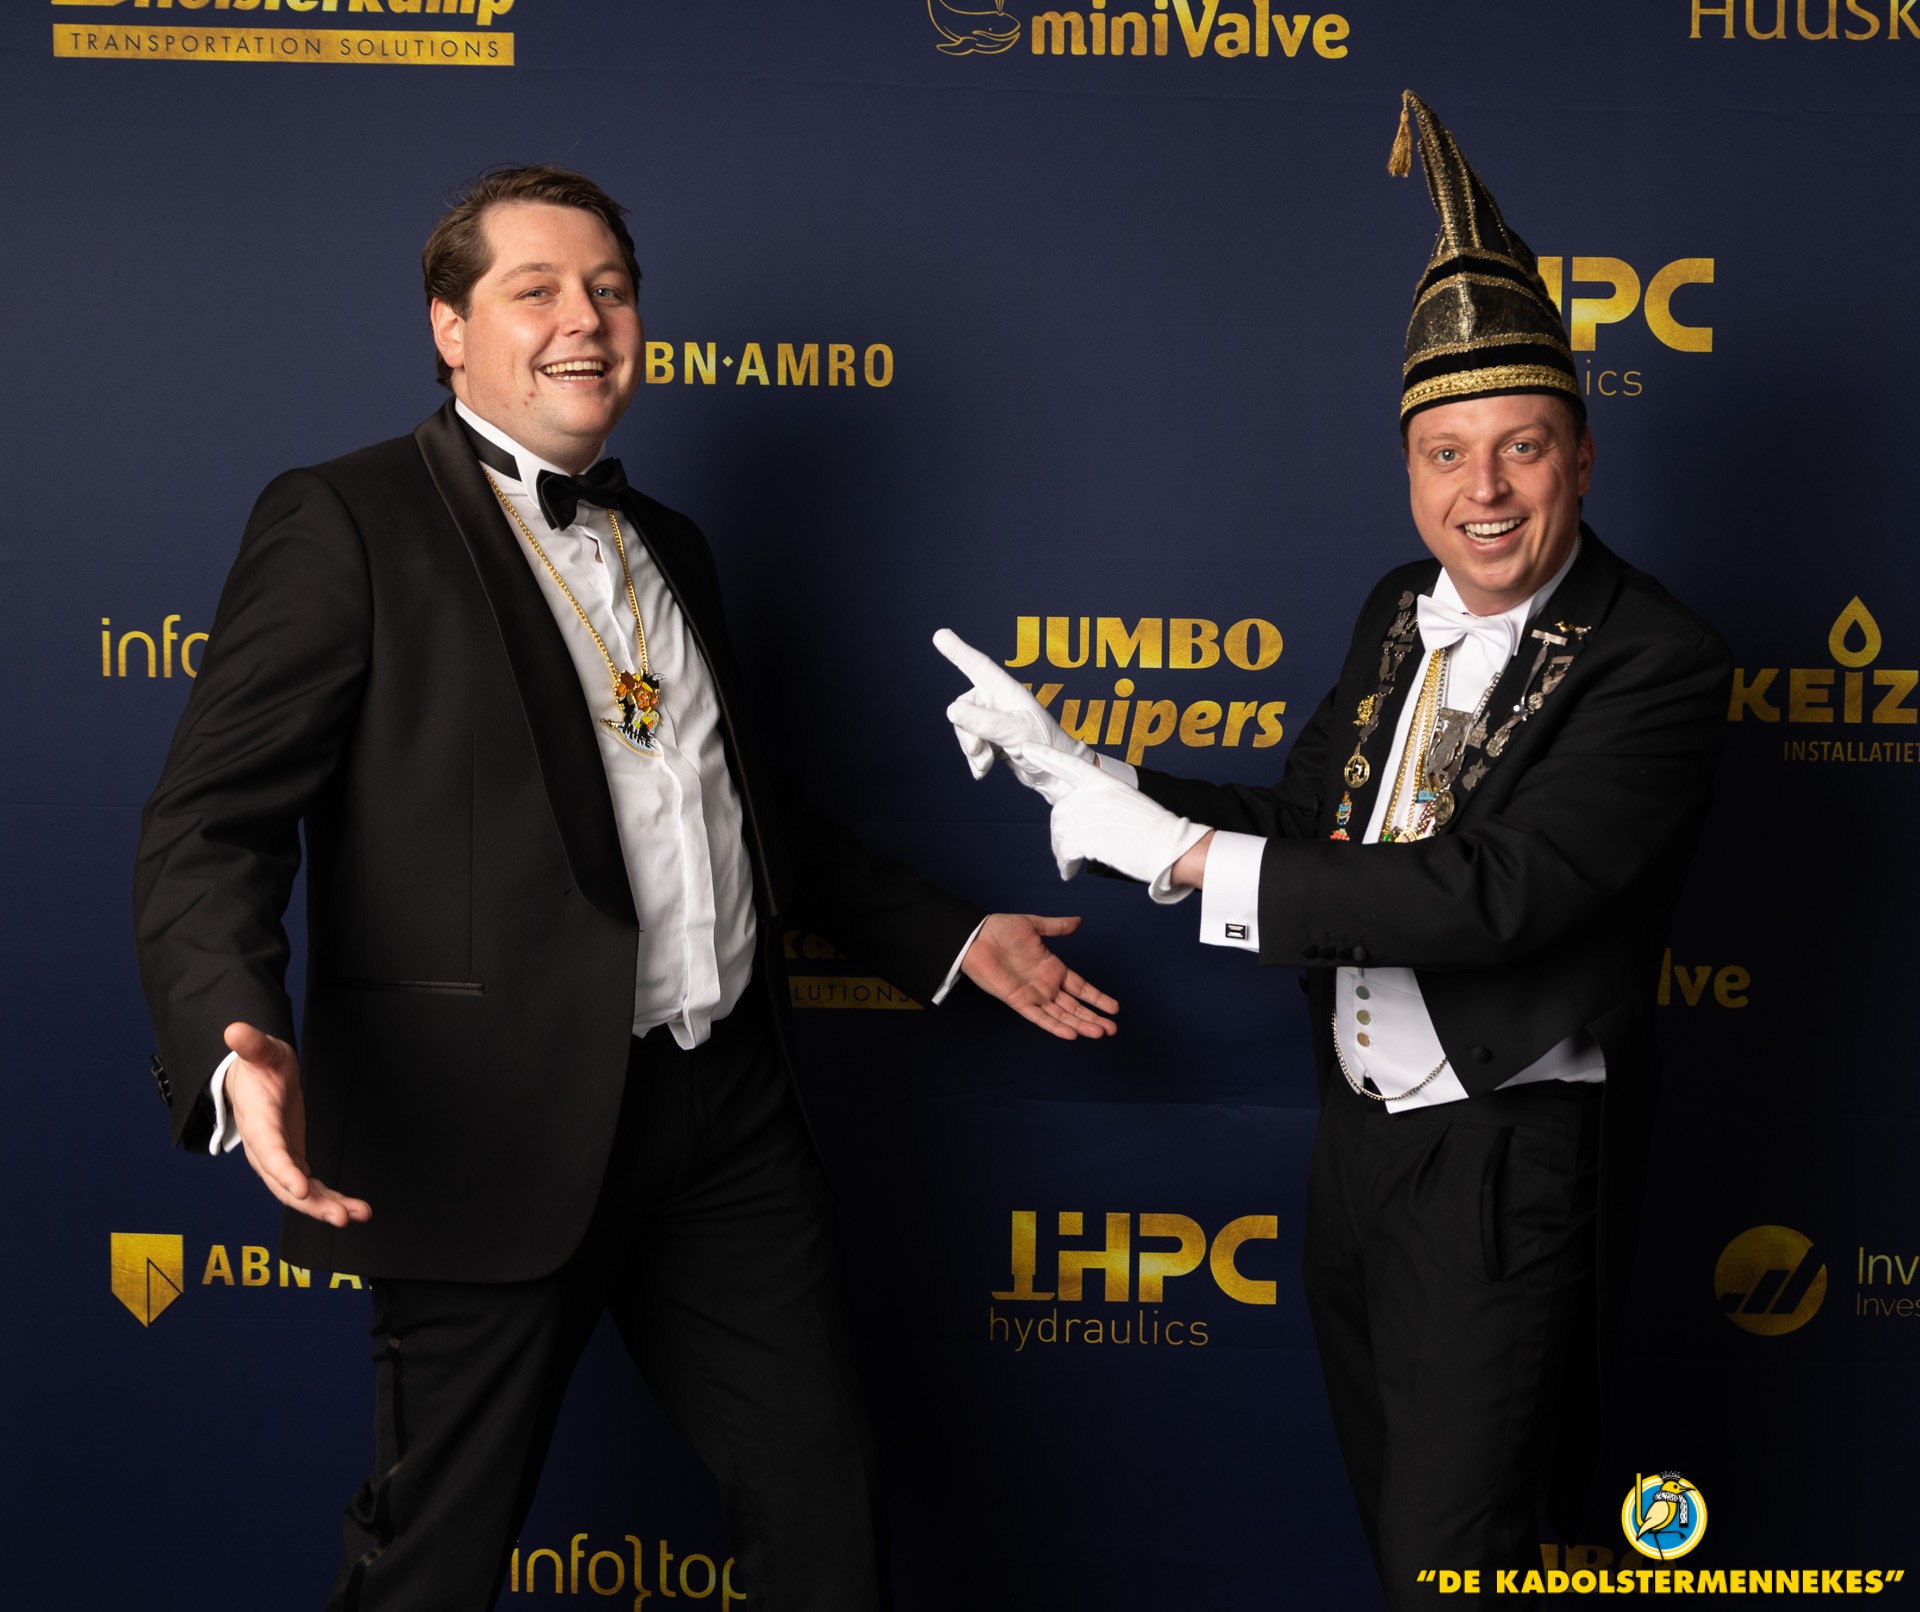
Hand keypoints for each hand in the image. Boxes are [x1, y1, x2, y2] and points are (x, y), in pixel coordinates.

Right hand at [222, 1022, 371, 1227]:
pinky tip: (356, 1210)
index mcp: (258, 1123)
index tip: (300, 1187)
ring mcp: (280, 1160)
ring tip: (358, 1215)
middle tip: (339, 1215)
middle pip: (284, 1183)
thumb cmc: (258, 1067)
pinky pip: (313, 1190)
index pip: (269, 1150)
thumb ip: (251, 1045)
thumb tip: (235, 1030)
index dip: (283, 1171)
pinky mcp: (294, 1163)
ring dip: (328, 1208)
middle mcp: (266, 1149)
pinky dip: (332, 1201)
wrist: (252, 1081)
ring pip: (300, 1194)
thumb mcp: (260, 1051)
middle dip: (311, 1203)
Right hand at [934, 627, 1092, 802]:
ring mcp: (994, 721)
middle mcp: (997, 702)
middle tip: (981, 750)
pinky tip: (984, 770)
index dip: (958, 651)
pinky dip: (975, 760)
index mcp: (1005, 691)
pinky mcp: (992, 739)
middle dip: (967, 733)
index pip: (978, 666)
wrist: (1056, 776)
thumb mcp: (1015, 732)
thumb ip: (984, 721)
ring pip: (964, 730)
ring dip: (972, 750)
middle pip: (963, 709)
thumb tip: (952, 711)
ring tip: (987, 762)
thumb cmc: (1047, 746)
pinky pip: (971, 745)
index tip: (939, 635)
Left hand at [960, 913, 1118, 1039]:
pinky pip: (1039, 1017)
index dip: (1097, 998)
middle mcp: (1046, 985)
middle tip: (1113, 1029)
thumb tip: (1078, 922)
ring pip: (1061, 1015)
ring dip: (1080, 1024)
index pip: (1081, 987)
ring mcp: (1033, 995)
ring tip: (1099, 1033)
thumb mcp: (1034, 925)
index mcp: (1053, 968)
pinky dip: (1054, 1026)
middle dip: (1094, 1017)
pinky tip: (1071, 1034)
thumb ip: (1057, 927)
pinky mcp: (1019, 1001)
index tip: (1114, 1008)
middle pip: (1074, 1006)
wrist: (976, 936)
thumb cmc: (1001, 929)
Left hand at [1024, 749, 1208, 883]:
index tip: (1026, 748)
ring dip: (1062, 851)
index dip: (1047, 756)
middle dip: (1060, 832)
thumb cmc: (1156, 829)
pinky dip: (1065, 864)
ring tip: (1069, 863)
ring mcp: (1091, 815)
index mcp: (1105, 782)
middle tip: (1066, 850)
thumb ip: (1102, 802)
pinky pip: (1065, 852)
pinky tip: (1069, 872)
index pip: (1070, 764)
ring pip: (1060, 832)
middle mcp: (1095, 795)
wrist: (1171, 846)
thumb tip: (1082, 817)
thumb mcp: (1127, 802)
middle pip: (1060, 811)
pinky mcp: (1088, 838)